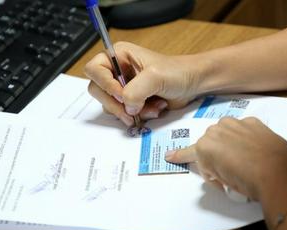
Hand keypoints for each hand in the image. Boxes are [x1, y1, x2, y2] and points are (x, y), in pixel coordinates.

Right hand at [84, 42, 201, 125]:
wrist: (192, 84)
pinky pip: (124, 114)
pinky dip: (139, 116)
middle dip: (117, 103)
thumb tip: (126, 107)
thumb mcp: (155, 76)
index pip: (94, 70)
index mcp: (118, 55)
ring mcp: (123, 88)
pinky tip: (155, 109)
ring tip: (152, 107)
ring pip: (111, 105)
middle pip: (98, 90)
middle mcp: (117, 71)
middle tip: (132, 111)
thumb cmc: (177, 72)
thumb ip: (135, 90)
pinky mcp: (132, 102)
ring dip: (131, 111)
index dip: (105, 84)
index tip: (121, 95)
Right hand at [165, 117, 286, 200]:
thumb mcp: (222, 182)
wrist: (277, 173)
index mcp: (204, 147)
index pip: (188, 154)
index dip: (179, 156)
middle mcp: (216, 131)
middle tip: (228, 170)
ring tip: (243, 157)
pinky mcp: (252, 121)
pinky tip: (254, 148)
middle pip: (210, 143)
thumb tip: (219, 170)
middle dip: (215, 154)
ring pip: (226, 132)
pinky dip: (245, 137)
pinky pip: (242, 129)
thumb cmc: (246, 182)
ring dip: (229, 142)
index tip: (169, 156)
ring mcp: (235, 123)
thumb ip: (214, 172)